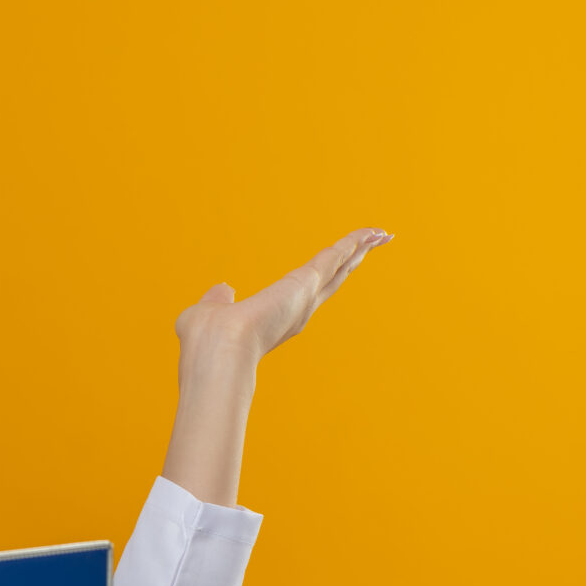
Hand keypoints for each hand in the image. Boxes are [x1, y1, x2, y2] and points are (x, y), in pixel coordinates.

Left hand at [175, 228, 391, 365]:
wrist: (217, 353)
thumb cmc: (205, 343)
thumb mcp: (208, 313)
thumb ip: (218, 301)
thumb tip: (223, 290)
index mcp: (276, 319)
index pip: (305, 294)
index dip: (321, 280)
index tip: (334, 270)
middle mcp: (297, 311)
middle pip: (333, 279)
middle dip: (352, 262)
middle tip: (373, 246)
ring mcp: (305, 298)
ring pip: (339, 267)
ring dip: (359, 249)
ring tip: (380, 234)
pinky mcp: (307, 282)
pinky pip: (336, 256)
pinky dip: (354, 242)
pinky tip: (371, 232)